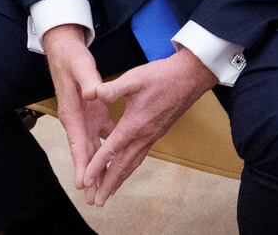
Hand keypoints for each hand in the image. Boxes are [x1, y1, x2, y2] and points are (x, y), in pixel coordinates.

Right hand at [42, 24, 114, 197]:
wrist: (64, 49)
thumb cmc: (71, 58)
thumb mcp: (80, 67)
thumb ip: (88, 81)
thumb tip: (92, 93)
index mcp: (72, 111)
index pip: (77, 142)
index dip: (82, 163)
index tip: (84, 182)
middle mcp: (76, 119)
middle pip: (84, 152)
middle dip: (90, 175)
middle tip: (95, 198)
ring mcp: (84, 118)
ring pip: (93, 148)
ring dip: (99, 167)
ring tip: (104, 189)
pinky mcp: (92, 113)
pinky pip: (102, 136)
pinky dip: (108, 150)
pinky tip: (118, 161)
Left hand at [81, 48, 216, 205]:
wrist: (190, 77)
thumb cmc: (162, 76)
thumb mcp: (135, 77)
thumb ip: (113, 88)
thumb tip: (92, 93)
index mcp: (135, 124)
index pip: (112, 150)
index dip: (97, 166)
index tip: (86, 181)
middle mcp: (144, 135)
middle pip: (123, 166)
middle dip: (108, 184)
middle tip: (96, 202)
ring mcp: (152, 136)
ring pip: (132, 164)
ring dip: (119, 180)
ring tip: (108, 193)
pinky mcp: (156, 134)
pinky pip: (140, 157)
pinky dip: (129, 168)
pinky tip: (124, 171)